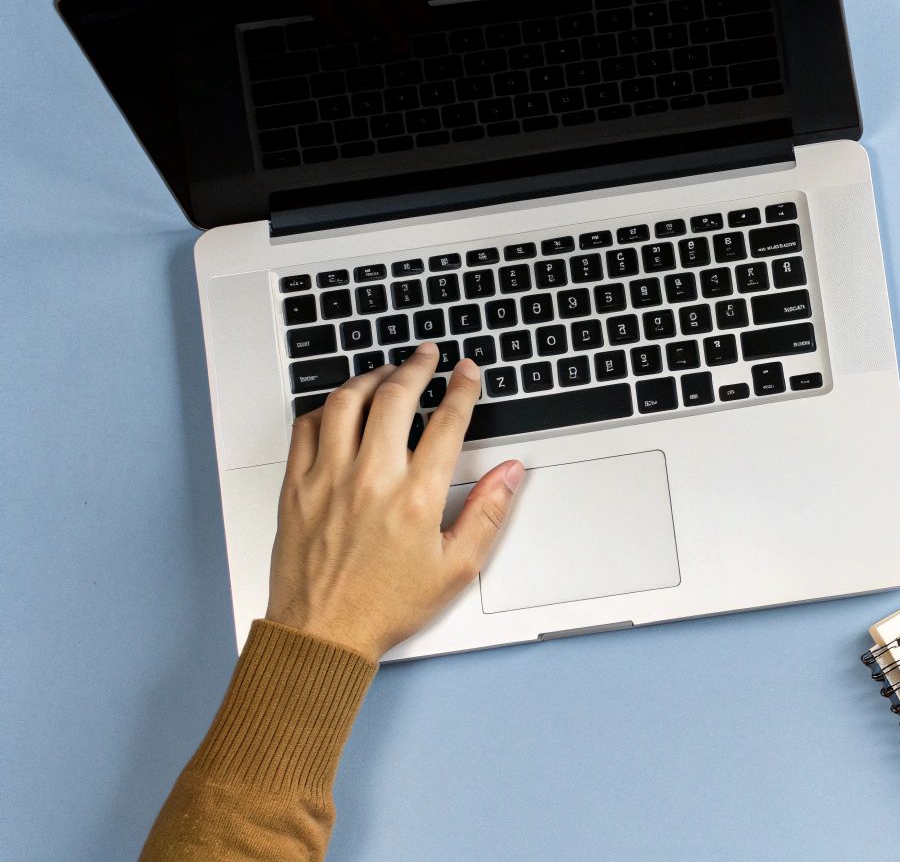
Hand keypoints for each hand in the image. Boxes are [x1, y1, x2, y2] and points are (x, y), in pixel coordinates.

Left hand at [265, 342, 523, 658]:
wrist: (323, 635)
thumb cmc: (386, 607)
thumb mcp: (456, 568)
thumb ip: (488, 514)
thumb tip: (510, 474)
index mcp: (415, 498)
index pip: (446, 423)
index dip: (462, 389)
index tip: (467, 373)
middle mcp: (370, 480)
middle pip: (394, 397)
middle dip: (416, 366)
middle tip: (427, 356)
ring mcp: (328, 479)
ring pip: (346, 402)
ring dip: (370, 378)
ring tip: (386, 373)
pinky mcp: (296, 487)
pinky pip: (305, 428)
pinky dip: (325, 407)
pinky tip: (339, 407)